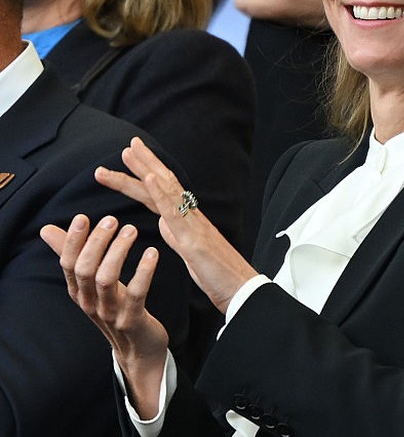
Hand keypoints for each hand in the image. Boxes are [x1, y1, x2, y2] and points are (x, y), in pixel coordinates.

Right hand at [40, 213, 167, 417]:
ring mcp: (110, 314)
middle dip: (96, 242)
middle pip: (85, 269)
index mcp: (79, 292)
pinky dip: (143, 271)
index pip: (68, 264)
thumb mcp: (93, 284)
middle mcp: (90, 303)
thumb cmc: (117, 308)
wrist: (139, 351)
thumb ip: (75, 255)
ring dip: (118, 251)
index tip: (83, 217)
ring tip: (132, 230)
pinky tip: (152, 252)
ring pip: (107, 279)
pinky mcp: (132, 320)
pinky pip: (136, 293)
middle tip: (112, 220)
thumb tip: (46, 230)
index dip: (73, 241)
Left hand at [94, 137, 258, 312]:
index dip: (146, 174)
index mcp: (188, 221)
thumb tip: (163, 223)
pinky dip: (161, 193)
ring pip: (166, 191)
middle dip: (144, 164)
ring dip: (146, 170)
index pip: (163, 192)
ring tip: (128, 152)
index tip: (131, 157)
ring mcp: (193, 226)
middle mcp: (191, 217)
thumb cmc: (219, 276)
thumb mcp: (190, 254)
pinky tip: (149, 178)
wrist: (242, 291)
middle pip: (164, 184)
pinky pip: (175, 212)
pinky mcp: (194, 240)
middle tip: (128, 145)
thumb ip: (176, 236)